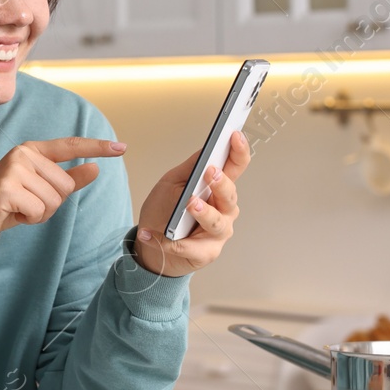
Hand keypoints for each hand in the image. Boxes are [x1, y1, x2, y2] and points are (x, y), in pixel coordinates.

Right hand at [0, 137, 127, 238]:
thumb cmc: (6, 203)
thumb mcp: (40, 190)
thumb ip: (67, 180)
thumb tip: (95, 169)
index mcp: (32, 150)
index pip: (70, 145)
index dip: (97, 147)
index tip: (122, 147)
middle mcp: (23, 153)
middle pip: (65, 185)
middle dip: (51, 203)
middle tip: (27, 204)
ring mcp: (13, 168)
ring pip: (54, 200)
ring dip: (40, 213)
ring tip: (19, 208)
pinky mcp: (7, 187)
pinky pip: (40, 210)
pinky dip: (30, 219)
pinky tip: (12, 214)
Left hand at [132, 130, 250, 277]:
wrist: (152, 245)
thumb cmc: (165, 211)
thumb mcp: (172, 183)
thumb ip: (189, 169)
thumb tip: (205, 150)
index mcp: (217, 188)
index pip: (235, 167)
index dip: (239, 151)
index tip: (235, 136)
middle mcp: (223, 210)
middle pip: (230, 195)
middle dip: (221, 184)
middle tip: (210, 173)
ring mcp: (217, 232)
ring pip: (216, 222)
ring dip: (203, 212)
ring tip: (190, 204)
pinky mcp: (205, 253)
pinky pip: (190, 247)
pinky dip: (169, 242)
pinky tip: (150, 234)